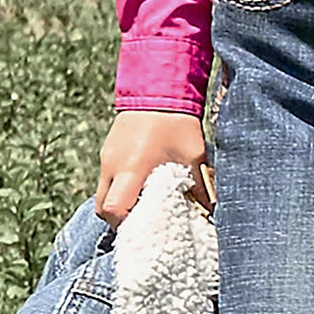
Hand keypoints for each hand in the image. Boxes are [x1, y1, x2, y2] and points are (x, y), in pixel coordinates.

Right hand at [96, 109, 209, 228]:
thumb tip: (211, 210)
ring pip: (102, 193)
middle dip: (119, 219)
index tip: (143, 230)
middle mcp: (113, 165)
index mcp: (131, 168)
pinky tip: (138, 182)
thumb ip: (200, 185)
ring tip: (142, 202)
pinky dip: (118, 186)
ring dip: (118, 201)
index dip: (125, 225)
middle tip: (142, 221)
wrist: (160, 84)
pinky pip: (106, 177)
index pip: (114, 209)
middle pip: (102, 208)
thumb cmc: (178, 120)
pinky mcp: (107, 148)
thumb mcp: (194, 153)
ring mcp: (106, 156)